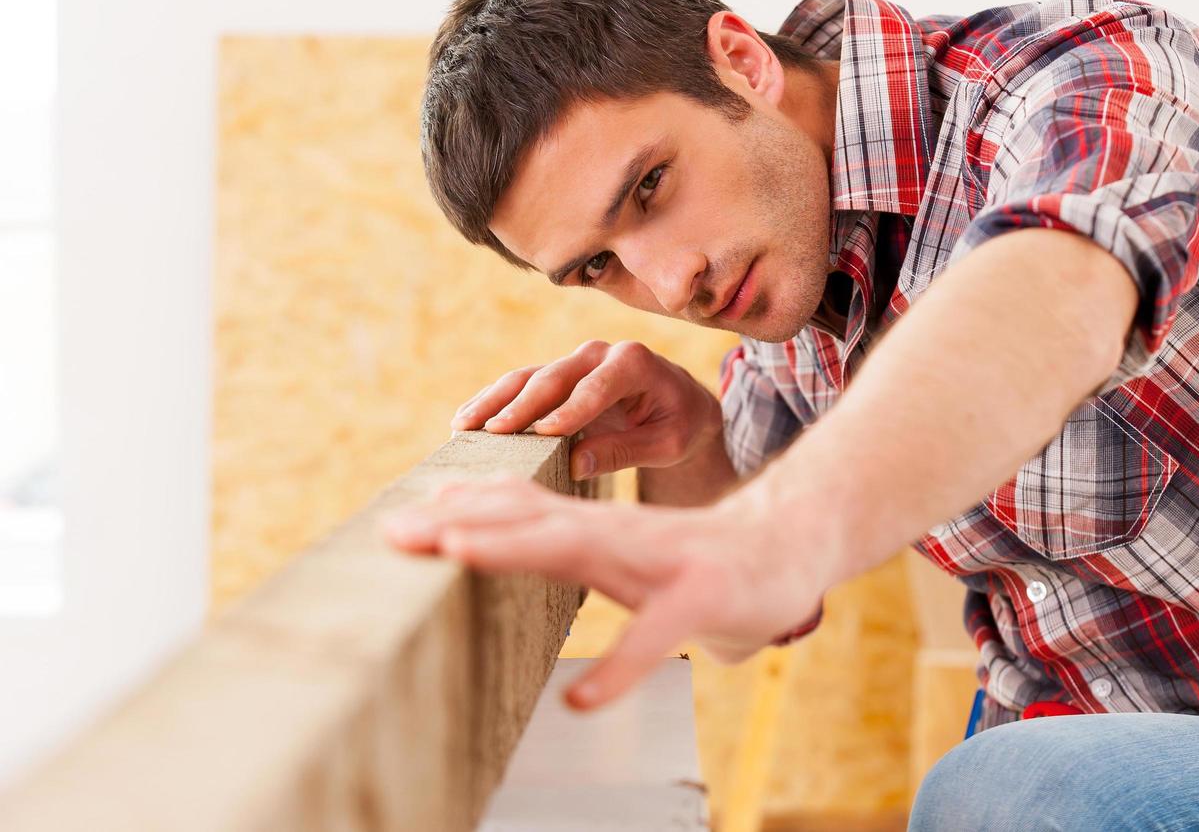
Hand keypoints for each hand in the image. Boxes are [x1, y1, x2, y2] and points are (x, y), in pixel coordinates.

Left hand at [379, 476, 825, 709]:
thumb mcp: (624, 546)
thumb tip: (498, 535)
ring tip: (458, 553)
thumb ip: (569, 539)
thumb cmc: (697, 558)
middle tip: (398, 530)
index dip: (464, 510)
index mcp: (601, 527)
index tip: (402, 518)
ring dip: (517, 549)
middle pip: (534, 521)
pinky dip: (619, 666)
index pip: (523, 509)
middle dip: (464, 523)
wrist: (789, 544)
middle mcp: (623, 533)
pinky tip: (581, 699)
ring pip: (583, 550)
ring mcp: (663, 561)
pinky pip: (656, 635)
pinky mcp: (704, 597)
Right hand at [451, 341, 722, 480]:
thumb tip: (575, 463)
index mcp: (634, 362)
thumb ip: (625, 450)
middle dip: (521, 405)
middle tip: (493, 433)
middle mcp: (598, 353)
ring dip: (494, 401)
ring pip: (527, 377)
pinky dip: (493, 402)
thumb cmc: (680, 422)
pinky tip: (466, 421)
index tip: (545, 435)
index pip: (597, 388)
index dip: (570, 411)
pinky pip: (521, 385)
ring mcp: (574, 362)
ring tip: (463, 426)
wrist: (682, 402)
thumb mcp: (668, 442)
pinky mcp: (558, 377)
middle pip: (553, 377)